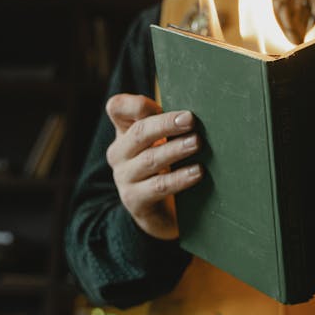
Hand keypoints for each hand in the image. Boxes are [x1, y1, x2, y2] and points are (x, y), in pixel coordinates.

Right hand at [105, 94, 201, 239]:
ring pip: (150, 159)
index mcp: (124, 130)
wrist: (159, 211)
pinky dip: (180, 178)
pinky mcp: (134, 200)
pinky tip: (198, 172)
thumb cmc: (166, 165)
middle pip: (139, 132)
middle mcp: (119, 152)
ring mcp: (124, 177)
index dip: (134, 103)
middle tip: (191, 120)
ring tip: (196, 143)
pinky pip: (159, 187)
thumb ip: (171, 123)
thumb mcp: (164, 140)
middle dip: (166, 125)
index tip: (159, 104)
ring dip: (175, 150)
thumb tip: (196, 113)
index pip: (117, 108)